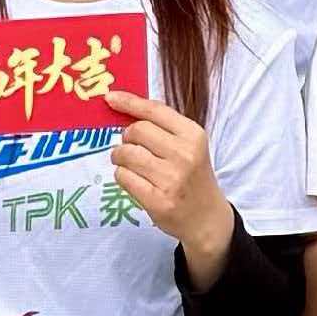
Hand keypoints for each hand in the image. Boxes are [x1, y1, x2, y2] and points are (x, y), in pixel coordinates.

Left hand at [109, 95, 234, 270]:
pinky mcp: (157, 200)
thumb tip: (123, 106)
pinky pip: (123, 177)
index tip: (110, 98)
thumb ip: (163, 128)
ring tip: (130, 164)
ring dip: (120, 158)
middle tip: (132, 148)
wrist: (206, 217)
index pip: (155, 111)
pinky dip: (123, 176)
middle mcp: (184, 154)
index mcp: (193, 135)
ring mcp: (171, 178)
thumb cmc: (193, 177)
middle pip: (136, 131)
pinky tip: (135, 181)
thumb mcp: (189, 146)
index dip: (129, 102)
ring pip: (126, 153)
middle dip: (126, 138)